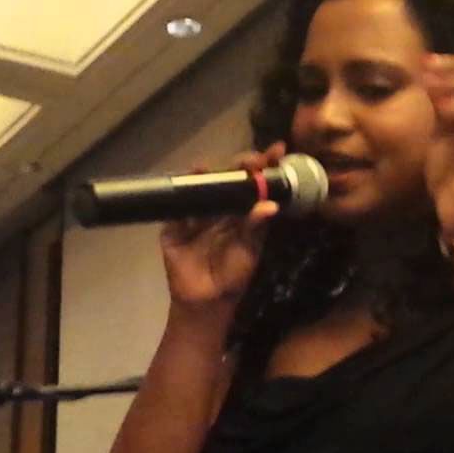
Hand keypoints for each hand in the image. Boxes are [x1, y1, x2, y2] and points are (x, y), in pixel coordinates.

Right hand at [159, 143, 283, 317]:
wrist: (206, 301)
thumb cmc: (233, 275)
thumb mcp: (249, 251)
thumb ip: (256, 227)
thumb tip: (270, 205)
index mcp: (242, 212)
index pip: (255, 184)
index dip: (265, 166)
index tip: (278, 151)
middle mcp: (221, 207)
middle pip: (231, 178)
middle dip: (242, 164)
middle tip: (252, 159)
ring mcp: (197, 213)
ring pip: (205, 185)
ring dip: (212, 171)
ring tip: (222, 164)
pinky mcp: (175, 224)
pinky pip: (179, 204)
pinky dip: (185, 188)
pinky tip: (193, 176)